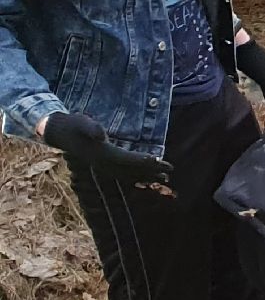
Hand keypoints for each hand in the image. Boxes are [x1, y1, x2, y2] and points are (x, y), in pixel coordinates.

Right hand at [40, 113, 170, 183]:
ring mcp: (102, 166)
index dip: (143, 161)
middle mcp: (103, 163)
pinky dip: (135, 176)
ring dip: (145, 176)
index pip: (126, 159)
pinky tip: (145, 178)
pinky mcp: (102, 164)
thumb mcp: (80, 122)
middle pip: (131, 170)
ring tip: (163, 178)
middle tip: (169, 172)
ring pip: (128, 174)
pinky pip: (122, 174)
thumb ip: (90, 127)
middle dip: (150, 171)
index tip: (159, 161)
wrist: (59, 133)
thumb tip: (101, 134)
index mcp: (101, 153)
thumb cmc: (72, 125)